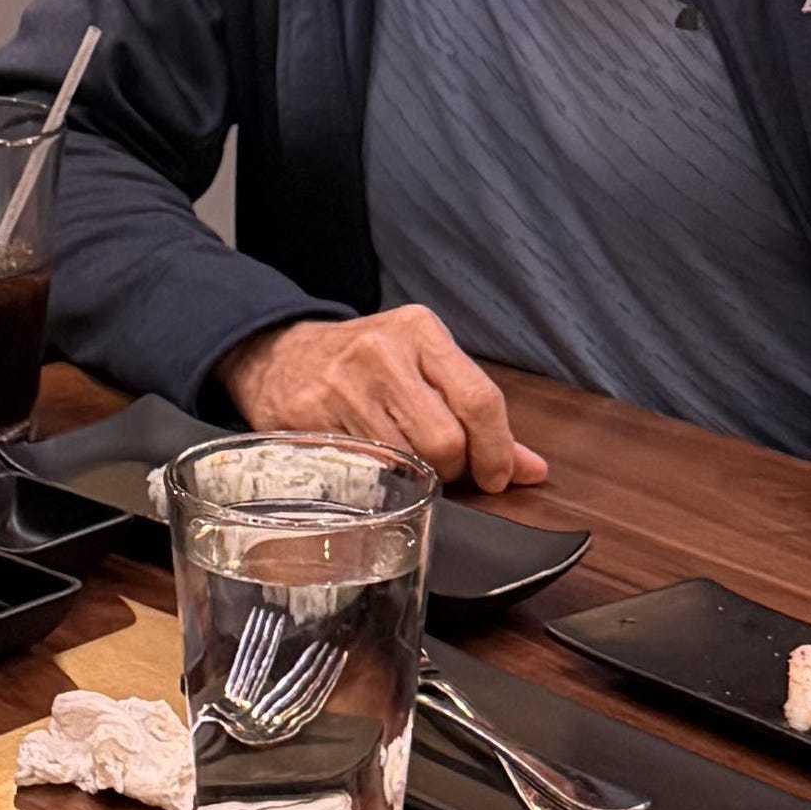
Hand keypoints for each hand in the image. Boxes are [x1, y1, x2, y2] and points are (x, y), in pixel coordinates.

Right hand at [217, 306, 547, 493]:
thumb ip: (478, 416)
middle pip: (445, 441)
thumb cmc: (364, 365)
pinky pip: (366, 471)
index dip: (497, 450)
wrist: (279, 356)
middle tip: (441, 466)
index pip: (479, 400)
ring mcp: (341, 384)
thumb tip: (532, 470)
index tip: (497, 474)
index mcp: (418, 330)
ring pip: (407, 462)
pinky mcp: (310, 417)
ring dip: (414, 477)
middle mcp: (380, 351)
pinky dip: (378, 479)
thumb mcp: (423, 367)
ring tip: (402, 460)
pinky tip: (370, 462)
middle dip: (452, 468)